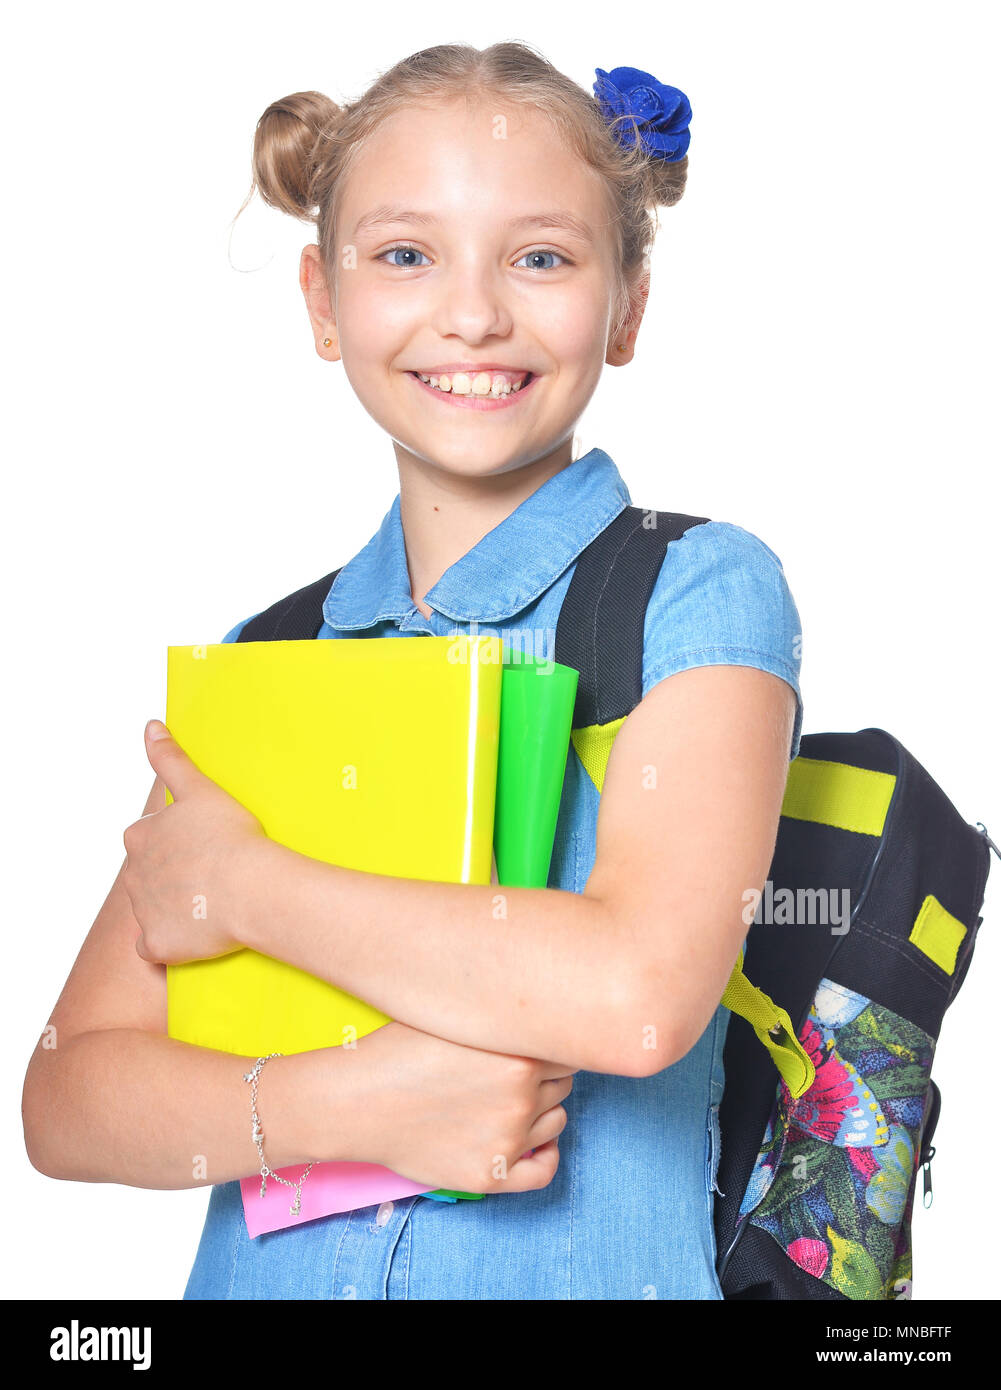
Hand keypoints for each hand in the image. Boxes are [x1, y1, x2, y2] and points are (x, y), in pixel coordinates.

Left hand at [126, 719, 268, 964]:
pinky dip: (171, 942)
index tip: (204, 846)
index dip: (176, 842)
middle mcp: (133, 874)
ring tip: (214, 903)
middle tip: (211, 874)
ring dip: (174, 907)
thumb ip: (170, 757)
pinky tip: (198, 934)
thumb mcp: (198, 788)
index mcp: (140, 836)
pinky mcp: (158, 945)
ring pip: (152, 909)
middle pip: (148, 875)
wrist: (250, 888)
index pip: (147, 838)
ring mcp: (144, 912)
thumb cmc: (231, 837)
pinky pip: (156, 947)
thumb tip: (150, 726)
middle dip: (171, 875)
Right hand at [348, 1021, 574, 1194]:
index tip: (536, 1046)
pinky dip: (547, 1156)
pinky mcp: (491, 1175)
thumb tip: (535, 1008)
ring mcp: (508, 1138)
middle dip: (546, 1076)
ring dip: (544, 1111)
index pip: (566, 1047)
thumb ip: (501, 1015)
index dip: (551, 1045)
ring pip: (557, 1121)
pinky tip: (536, 1144)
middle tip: (516, 1072)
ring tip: (513, 1102)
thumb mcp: (455, 1015)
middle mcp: (522, 1095)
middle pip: (563, 1082)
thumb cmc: (398, 1051)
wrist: (357, 1101)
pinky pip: (544, 1171)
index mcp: (519, 1052)